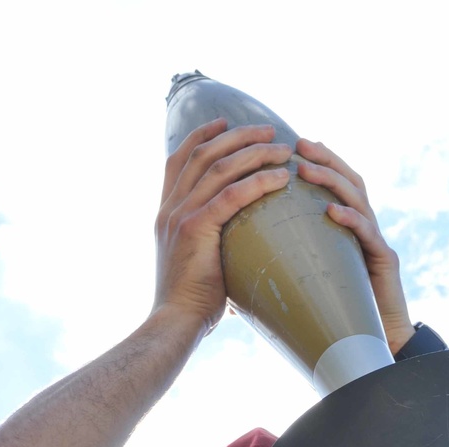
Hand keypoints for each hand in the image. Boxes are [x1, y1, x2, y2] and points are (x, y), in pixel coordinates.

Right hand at [152, 120, 293, 336]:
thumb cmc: (190, 305)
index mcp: (166, 213)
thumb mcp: (196, 266)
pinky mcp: (195, 228)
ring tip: (282, 148)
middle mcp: (170, 208)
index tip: (225, 121)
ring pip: (219, 167)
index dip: (202, 136)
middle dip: (237, 136)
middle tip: (268, 130)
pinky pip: (232, 195)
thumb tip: (236, 250)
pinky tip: (281, 178)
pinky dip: (258, 182)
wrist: (174, 323)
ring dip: (253, 152)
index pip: (179, 160)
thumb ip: (209, 246)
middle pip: (203, 154)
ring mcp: (180, 216)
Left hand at [295, 140, 415, 354]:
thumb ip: (282, 277)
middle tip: (297, 144)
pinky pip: (368, 234)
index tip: (287, 148)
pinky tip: (331, 212)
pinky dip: (351, 219)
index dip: (313, 163)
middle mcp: (363, 229)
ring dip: (332, 180)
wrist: (374, 347)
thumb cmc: (337, 320)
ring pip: (359, 198)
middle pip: (348, 179)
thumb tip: (236, 281)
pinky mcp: (385, 261)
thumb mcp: (307, 290)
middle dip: (324, 158)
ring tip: (306, 171)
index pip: (331, 186)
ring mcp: (376, 242)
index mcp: (344, 231)